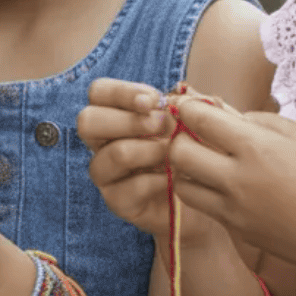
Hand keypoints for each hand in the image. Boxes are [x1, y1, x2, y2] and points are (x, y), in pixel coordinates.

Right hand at [79, 79, 227, 247]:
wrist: (209, 193)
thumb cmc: (199, 148)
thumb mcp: (197, 118)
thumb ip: (186, 103)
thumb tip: (174, 100)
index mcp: (115, 114)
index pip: (98, 92)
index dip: (122, 93)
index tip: (154, 101)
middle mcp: (104, 142)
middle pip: (87, 121)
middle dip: (128, 121)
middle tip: (161, 126)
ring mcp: (107, 174)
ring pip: (112, 155)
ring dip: (148, 150)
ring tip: (172, 153)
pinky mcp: (118, 202)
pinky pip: (127, 189)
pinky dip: (156, 181)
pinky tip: (174, 179)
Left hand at [165, 99, 295, 275]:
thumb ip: (262, 120)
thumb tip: (229, 114)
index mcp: (256, 147)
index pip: (200, 119)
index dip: (186, 107)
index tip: (187, 104)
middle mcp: (237, 177)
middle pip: (179, 152)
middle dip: (178, 138)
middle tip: (191, 134)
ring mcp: (231, 206)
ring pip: (181, 182)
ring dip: (184, 168)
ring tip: (202, 161)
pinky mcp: (232, 227)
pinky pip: (200, 204)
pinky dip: (200, 190)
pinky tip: (218, 183)